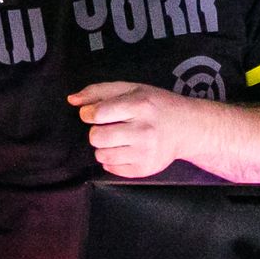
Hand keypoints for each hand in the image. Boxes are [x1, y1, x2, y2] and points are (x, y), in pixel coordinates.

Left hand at [68, 82, 199, 178]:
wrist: (187, 128)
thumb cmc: (155, 105)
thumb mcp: (131, 89)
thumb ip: (99, 91)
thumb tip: (72, 100)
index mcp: (139, 105)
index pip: (98, 114)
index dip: (87, 114)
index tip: (91, 114)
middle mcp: (144, 130)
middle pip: (97, 137)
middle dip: (95, 132)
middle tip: (107, 128)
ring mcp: (146, 153)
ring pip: (101, 155)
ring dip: (103, 147)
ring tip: (117, 139)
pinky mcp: (145, 169)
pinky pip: (111, 169)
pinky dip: (112, 159)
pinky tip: (124, 150)